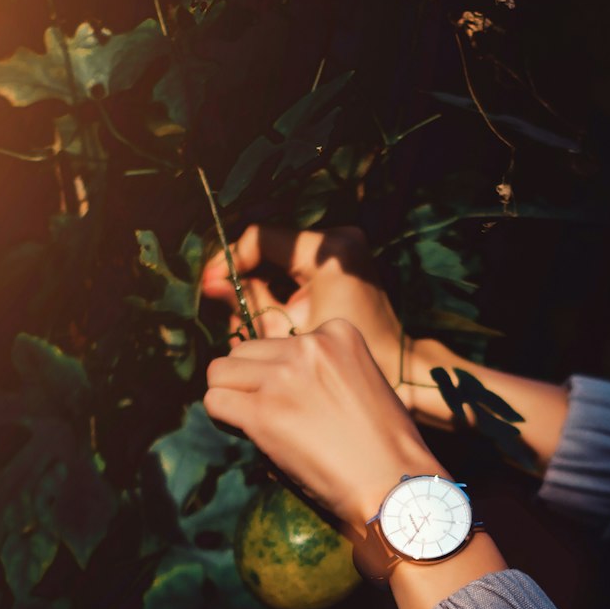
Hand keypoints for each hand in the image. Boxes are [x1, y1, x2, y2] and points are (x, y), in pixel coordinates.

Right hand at [200, 225, 415, 410]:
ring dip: (262, 282)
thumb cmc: (341, 361)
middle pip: (271, 247)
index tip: (213, 286)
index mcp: (327, 253)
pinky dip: (283, 285)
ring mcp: (347, 245)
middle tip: (226, 304)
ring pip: (284, 256)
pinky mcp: (349, 258)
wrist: (397, 370)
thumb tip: (211, 283)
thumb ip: (248, 304)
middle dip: (245, 277)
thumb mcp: (285, 332)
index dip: (231, 261)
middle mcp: (339, 239)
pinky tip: (271, 312)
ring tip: (246, 315)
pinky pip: (302, 264)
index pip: (260, 238)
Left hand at [201, 223, 570, 473]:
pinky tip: (245, 434)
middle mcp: (309, 345)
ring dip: (231, 396)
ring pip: (221, 372)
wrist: (396, 484)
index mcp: (338, 332)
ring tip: (255, 423)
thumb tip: (271, 380)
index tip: (296, 400)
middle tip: (268, 413)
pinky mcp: (263, 412)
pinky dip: (222, 419)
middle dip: (249, 380)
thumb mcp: (362, 384)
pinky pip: (216, 402)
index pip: (280, 341)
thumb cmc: (386, 446)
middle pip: (244, 351)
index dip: (279, 372)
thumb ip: (322, 371)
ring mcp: (284, 376)